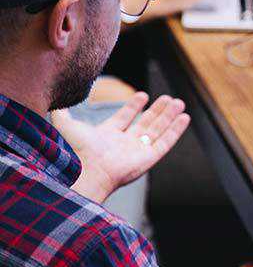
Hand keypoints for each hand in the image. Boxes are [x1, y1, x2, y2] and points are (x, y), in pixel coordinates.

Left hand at [53, 93, 190, 202]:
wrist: (84, 171)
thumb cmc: (73, 151)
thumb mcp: (65, 125)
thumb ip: (62, 111)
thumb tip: (55, 97)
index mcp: (107, 137)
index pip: (124, 119)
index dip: (133, 107)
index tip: (143, 95)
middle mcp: (124, 145)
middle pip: (145, 124)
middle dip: (157, 111)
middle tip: (168, 98)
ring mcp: (137, 152)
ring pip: (158, 131)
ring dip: (169, 116)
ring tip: (178, 102)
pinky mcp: (149, 159)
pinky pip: (166, 142)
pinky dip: (176, 130)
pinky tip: (184, 117)